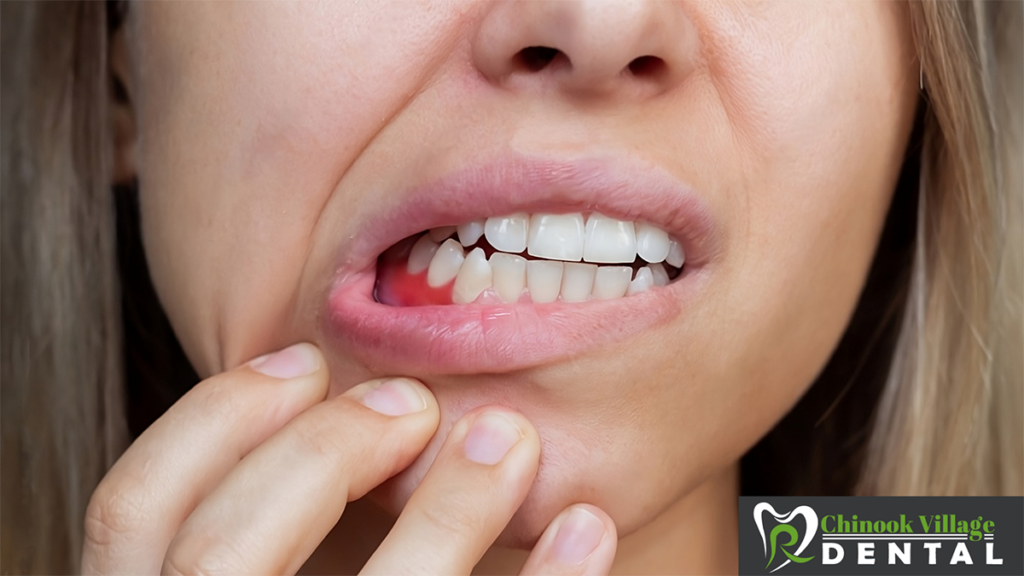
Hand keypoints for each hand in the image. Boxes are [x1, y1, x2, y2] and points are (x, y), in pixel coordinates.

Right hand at [81, 343, 616, 574]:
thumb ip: (258, 526)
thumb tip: (321, 395)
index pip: (133, 511)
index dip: (214, 417)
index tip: (305, 360)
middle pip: (221, 553)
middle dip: (321, 451)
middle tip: (411, 403)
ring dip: (449, 509)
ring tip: (510, 440)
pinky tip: (584, 527)